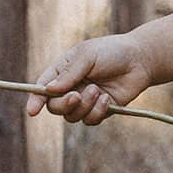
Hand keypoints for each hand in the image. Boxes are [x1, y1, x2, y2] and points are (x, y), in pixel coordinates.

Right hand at [28, 33, 151, 123]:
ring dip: (84, 106)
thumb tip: (49, 90)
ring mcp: (84, 101)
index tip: (33, 111)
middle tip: (77, 95)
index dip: (35, 99)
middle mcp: (70, 88)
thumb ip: (69, 73)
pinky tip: (107, 98)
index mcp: (63, 71)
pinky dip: (98, 112)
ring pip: (72, 117)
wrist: (140, 60)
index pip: (43, 88)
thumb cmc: (111, 52)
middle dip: (64, 104)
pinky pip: (90, 121)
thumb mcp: (87, 56)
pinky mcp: (99, 111)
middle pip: (55, 107)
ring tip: (98, 91)